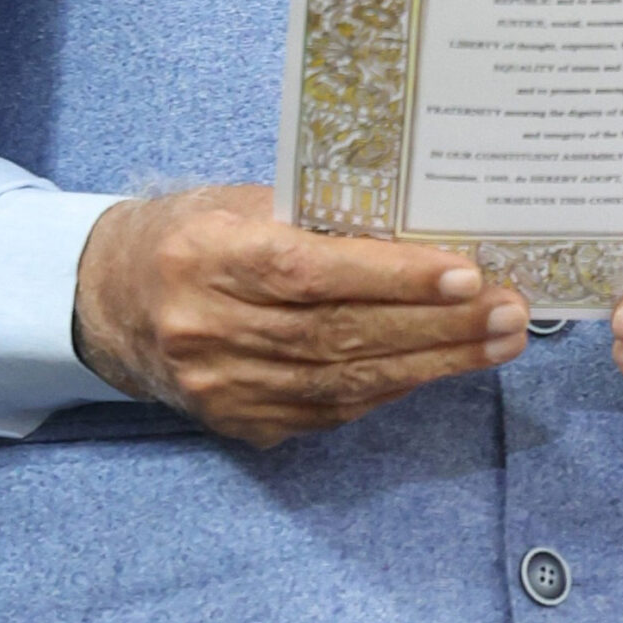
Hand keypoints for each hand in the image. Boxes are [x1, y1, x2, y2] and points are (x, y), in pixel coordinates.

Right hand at [72, 183, 525, 446]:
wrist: (110, 301)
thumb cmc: (190, 232)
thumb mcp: (237, 200)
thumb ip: (313, 214)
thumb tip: (416, 224)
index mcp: (206, 256)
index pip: (311, 272)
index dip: (391, 277)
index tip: (464, 273)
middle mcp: (209, 328)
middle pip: (339, 334)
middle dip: (438, 325)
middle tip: (511, 311)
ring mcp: (223, 386)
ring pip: (345, 380)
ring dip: (433, 361)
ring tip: (500, 340)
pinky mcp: (240, 422)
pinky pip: (330, 409)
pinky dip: (391, 385)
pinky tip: (439, 365)